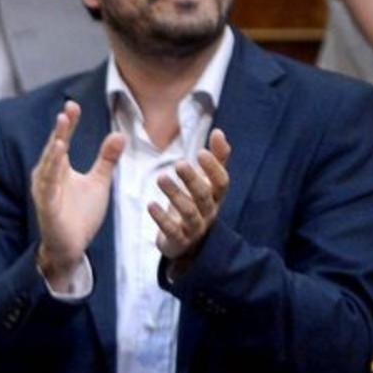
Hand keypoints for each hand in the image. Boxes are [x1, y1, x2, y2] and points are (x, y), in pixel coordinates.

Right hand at [32, 100, 123, 292]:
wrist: (72, 247)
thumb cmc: (80, 215)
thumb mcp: (98, 182)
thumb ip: (106, 159)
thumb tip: (119, 134)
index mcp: (58, 168)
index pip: (63, 140)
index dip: (68, 124)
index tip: (73, 105)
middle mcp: (48, 176)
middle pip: (54, 148)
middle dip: (60, 130)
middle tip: (67, 111)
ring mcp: (45, 192)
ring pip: (49, 166)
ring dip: (54, 149)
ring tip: (62, 132)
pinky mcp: (47, 207)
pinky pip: (49, 187)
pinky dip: (51, 173)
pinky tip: (58, 159)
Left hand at [151, 128, 231, 261]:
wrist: (186, 240)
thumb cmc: (197, 202)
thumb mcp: (207, 181)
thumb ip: (216, 158)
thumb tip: (219, 131)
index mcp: (216, 196)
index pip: (222, 182)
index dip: (213, 168)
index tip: (200, 152)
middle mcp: (209, 211)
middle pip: (204, 195)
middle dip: (192, 179)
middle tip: (179, 163)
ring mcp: (195, 228)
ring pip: (189, 212)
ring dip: (175, 194)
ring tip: (160, 178)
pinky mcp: (179, 240)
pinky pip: (172, 230)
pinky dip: (162, 218)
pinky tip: (150, 204)